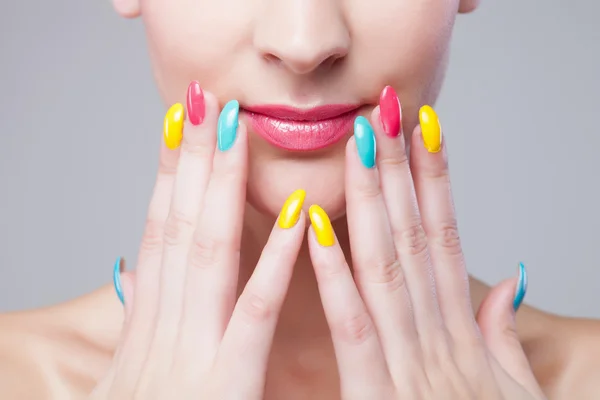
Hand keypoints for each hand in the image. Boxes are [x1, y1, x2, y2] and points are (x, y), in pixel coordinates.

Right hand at [91, 82, 305, 398]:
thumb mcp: (146, 380)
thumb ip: (156, 329)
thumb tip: (143, 279)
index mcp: (149, 335)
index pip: (160, 239)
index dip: (167, 181)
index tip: (178, 130)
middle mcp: (162, 336)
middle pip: (178, 231)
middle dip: (189, 163)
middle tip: (202, 102)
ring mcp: (190, 360)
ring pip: (207, 258)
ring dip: (221, 189)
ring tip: (234, 130)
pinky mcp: (223, 389)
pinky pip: (253, 317)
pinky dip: (271, 264)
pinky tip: (293, 218)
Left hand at [307, 87, 545, 398]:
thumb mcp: (508, 393)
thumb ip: (500, 334)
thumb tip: (505, 277)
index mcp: (459, 337)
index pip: (444, 239)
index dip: (436, 181)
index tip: (424, 129)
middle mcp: (440, 340)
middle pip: (416, 239)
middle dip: (401, 171)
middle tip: (386, 110)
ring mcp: (414, 368)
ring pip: (388, 267)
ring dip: (372, 200)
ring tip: (358, 141)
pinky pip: (357, 329)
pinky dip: (338, 275)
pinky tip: (318, 225)